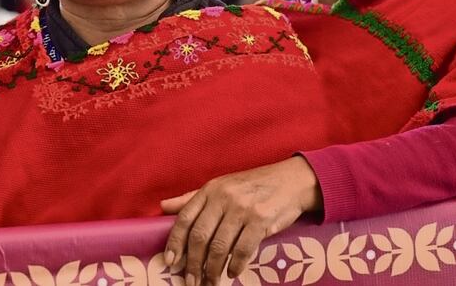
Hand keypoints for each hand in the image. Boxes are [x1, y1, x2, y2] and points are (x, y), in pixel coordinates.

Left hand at [161, 156, 322, 285]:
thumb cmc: (253, 185)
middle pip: (200, 236)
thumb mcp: (220, 186)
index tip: (170, 262)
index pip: (185, 218)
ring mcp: (242, 208)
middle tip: (191, 282)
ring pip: (220, 246)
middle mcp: (223, 197)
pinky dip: (236, 265)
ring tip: (211, 283)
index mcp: (210, 190)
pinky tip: (232, 273)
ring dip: (213, 270)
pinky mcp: (261, 219)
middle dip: (193, 264)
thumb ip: (193, 198)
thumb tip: (164, 206)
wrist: (291, 180)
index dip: (175, 242)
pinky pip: (243, 249)